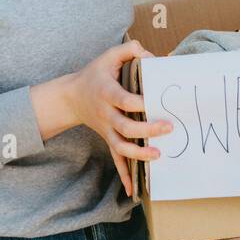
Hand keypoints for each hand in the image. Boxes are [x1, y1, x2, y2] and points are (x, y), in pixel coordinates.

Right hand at [67, 41, 173, 197]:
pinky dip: (124, 175)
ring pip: (120, 147)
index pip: (123, 100)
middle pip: (125, 126)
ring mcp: (106, 129)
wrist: (71, 97)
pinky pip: (115, 159)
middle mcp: (106, 113)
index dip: (138, 103)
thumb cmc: (96, 74)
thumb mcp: (109, 55)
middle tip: (168, 128)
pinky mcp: (108, 139)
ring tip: (157, 156)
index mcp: (107, 92)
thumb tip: (156, 57)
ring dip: (138, 154)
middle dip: (147, 130)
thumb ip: (131, 49)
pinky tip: (133, 190)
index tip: (154, 102)